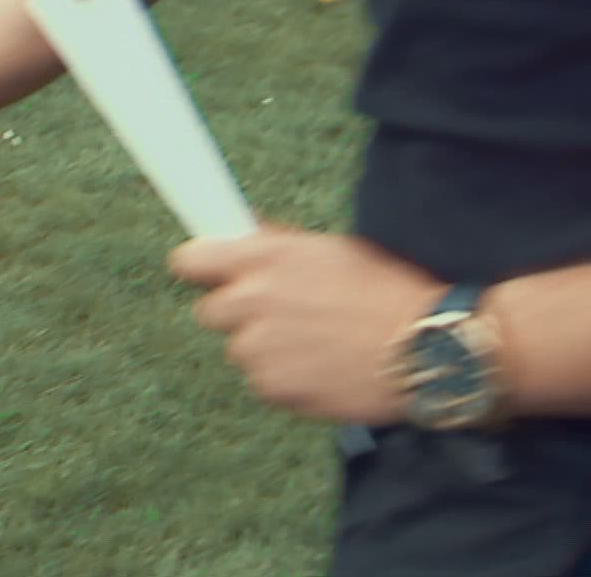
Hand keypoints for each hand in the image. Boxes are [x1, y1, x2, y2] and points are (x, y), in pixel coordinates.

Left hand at [169, 226, 444, 423]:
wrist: (429, 349)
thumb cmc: (387, 292)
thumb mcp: (331, 250)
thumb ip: (277, 245)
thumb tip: (241, 232)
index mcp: (263, 258)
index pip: (189, 260)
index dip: (202, 269)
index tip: (211, 275)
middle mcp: (251, 301)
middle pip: (210, 311)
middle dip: (239, 314)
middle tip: (282, 315)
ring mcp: (259, 349)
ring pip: (240, 350)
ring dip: (266, 349)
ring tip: (318, 345)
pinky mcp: (274, 387)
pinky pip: (264, 382)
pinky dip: (286, 378)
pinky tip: (326, 368)